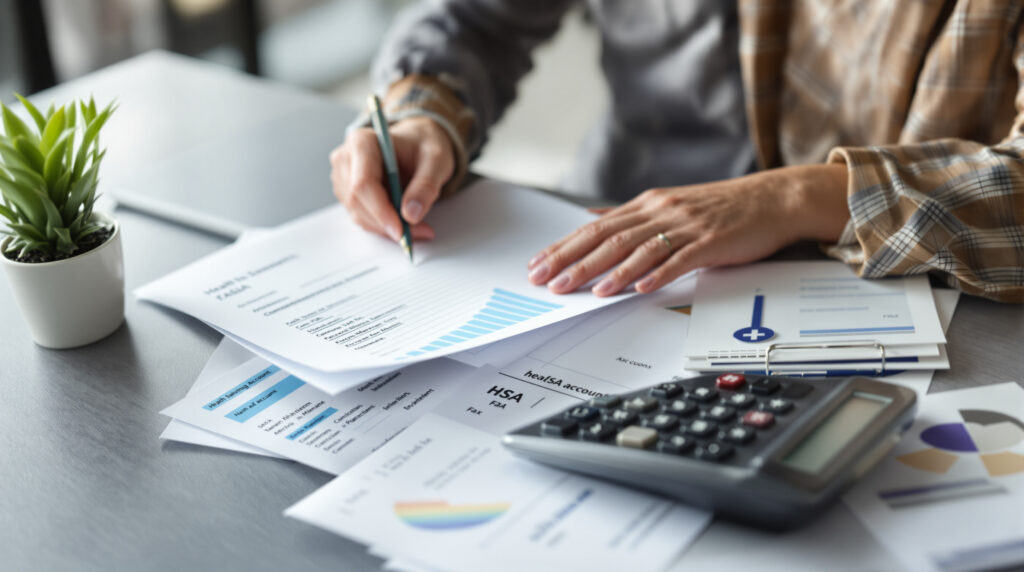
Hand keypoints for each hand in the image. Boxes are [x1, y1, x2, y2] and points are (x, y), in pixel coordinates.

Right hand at [330, 116, 455, 241]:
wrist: (416, 144)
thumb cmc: (423, 147)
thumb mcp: (436, 160)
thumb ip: (426, 185)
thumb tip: (411, 214)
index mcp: (363, 142)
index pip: (363, 183)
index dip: (380, 210)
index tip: (401, 230)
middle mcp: (346, 158)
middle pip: (358, 201)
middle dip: (387, 223)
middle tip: (419, 232)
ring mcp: (343, 177)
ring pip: (359, 214)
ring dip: (387, 228)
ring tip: (418, 227)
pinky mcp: (347, 193)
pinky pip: (362, 217)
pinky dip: (384, 226)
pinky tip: (404, 223)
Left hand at [527, 164, 849, 295]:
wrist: (773, 199)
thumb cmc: (722, 208)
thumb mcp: (668, 205)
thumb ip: (629, 216)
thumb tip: (590, 218)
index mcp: (648, 204)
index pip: (595, 227)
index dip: (564, 246)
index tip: (538, 264)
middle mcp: (661, 211)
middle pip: (609, 238)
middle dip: (574, 261)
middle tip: (547, 281)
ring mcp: (686, 226)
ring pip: (639, 249)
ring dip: (608, 271)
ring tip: (584, 290)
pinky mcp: (711, 242)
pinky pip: (679, 259)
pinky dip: (657, 273)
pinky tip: (638, 288)